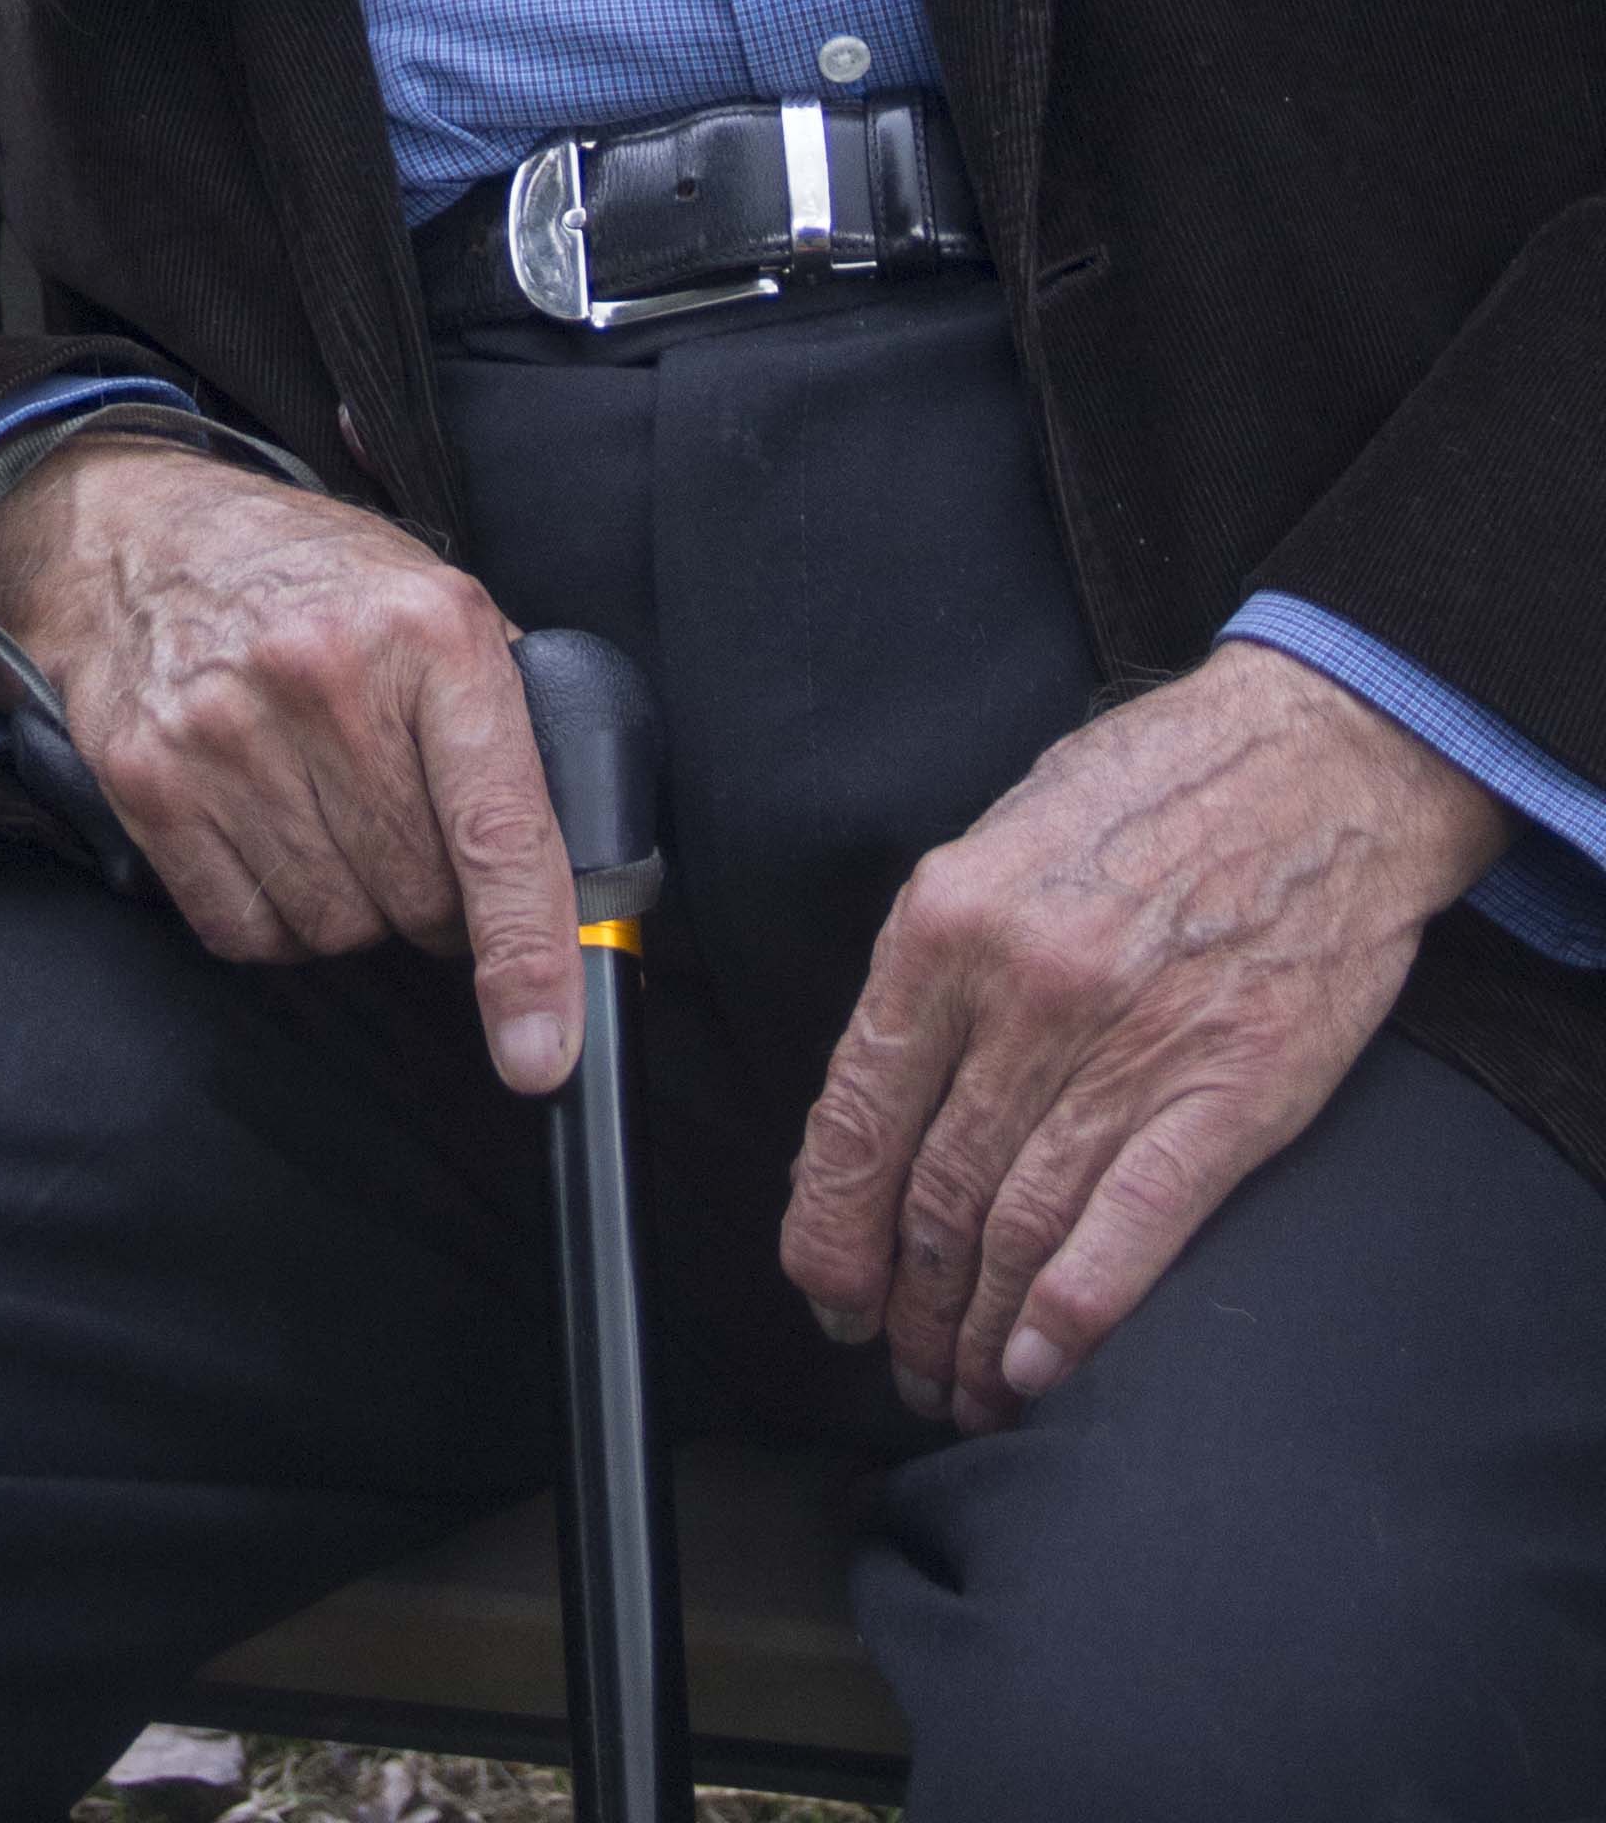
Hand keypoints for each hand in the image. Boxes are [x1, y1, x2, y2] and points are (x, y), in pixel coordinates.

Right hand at [0, 439, 583, 1089]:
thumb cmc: (310, 577)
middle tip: (409, 830)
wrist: (140, 535)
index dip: (529, 954)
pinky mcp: (149, 780)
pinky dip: (273, 915)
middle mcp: (326, 678)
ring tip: (328, 812)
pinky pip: (246, 931)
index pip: (496, 828)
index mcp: (428, 630)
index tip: (543, 1051)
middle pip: (421, 897)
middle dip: (437, 901)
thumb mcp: (434, 598)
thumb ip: (508, 716)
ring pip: (337, 928)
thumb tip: (579, 871)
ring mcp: (226, 732)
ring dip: (352, 904)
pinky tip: (267, 833)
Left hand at [781, 638, 1511, 1431]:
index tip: (827, 1291)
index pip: (857, 1112)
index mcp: (947, 919)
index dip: (831, 1227)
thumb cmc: (1154, 788)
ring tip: (963, 1386)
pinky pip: (1130, 1227)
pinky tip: (1037, 1368)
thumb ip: (941, 960)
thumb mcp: (1003, 836)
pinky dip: (1074, 1314)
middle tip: (898, 1362)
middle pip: (933, 1190)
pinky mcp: (1230, 1093)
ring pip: (1018, 1227)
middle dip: (904, 1300)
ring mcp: (1129, 1046)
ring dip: (978, 1330)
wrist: (1320, 762)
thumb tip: (886, 1094)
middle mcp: (1023, 990)